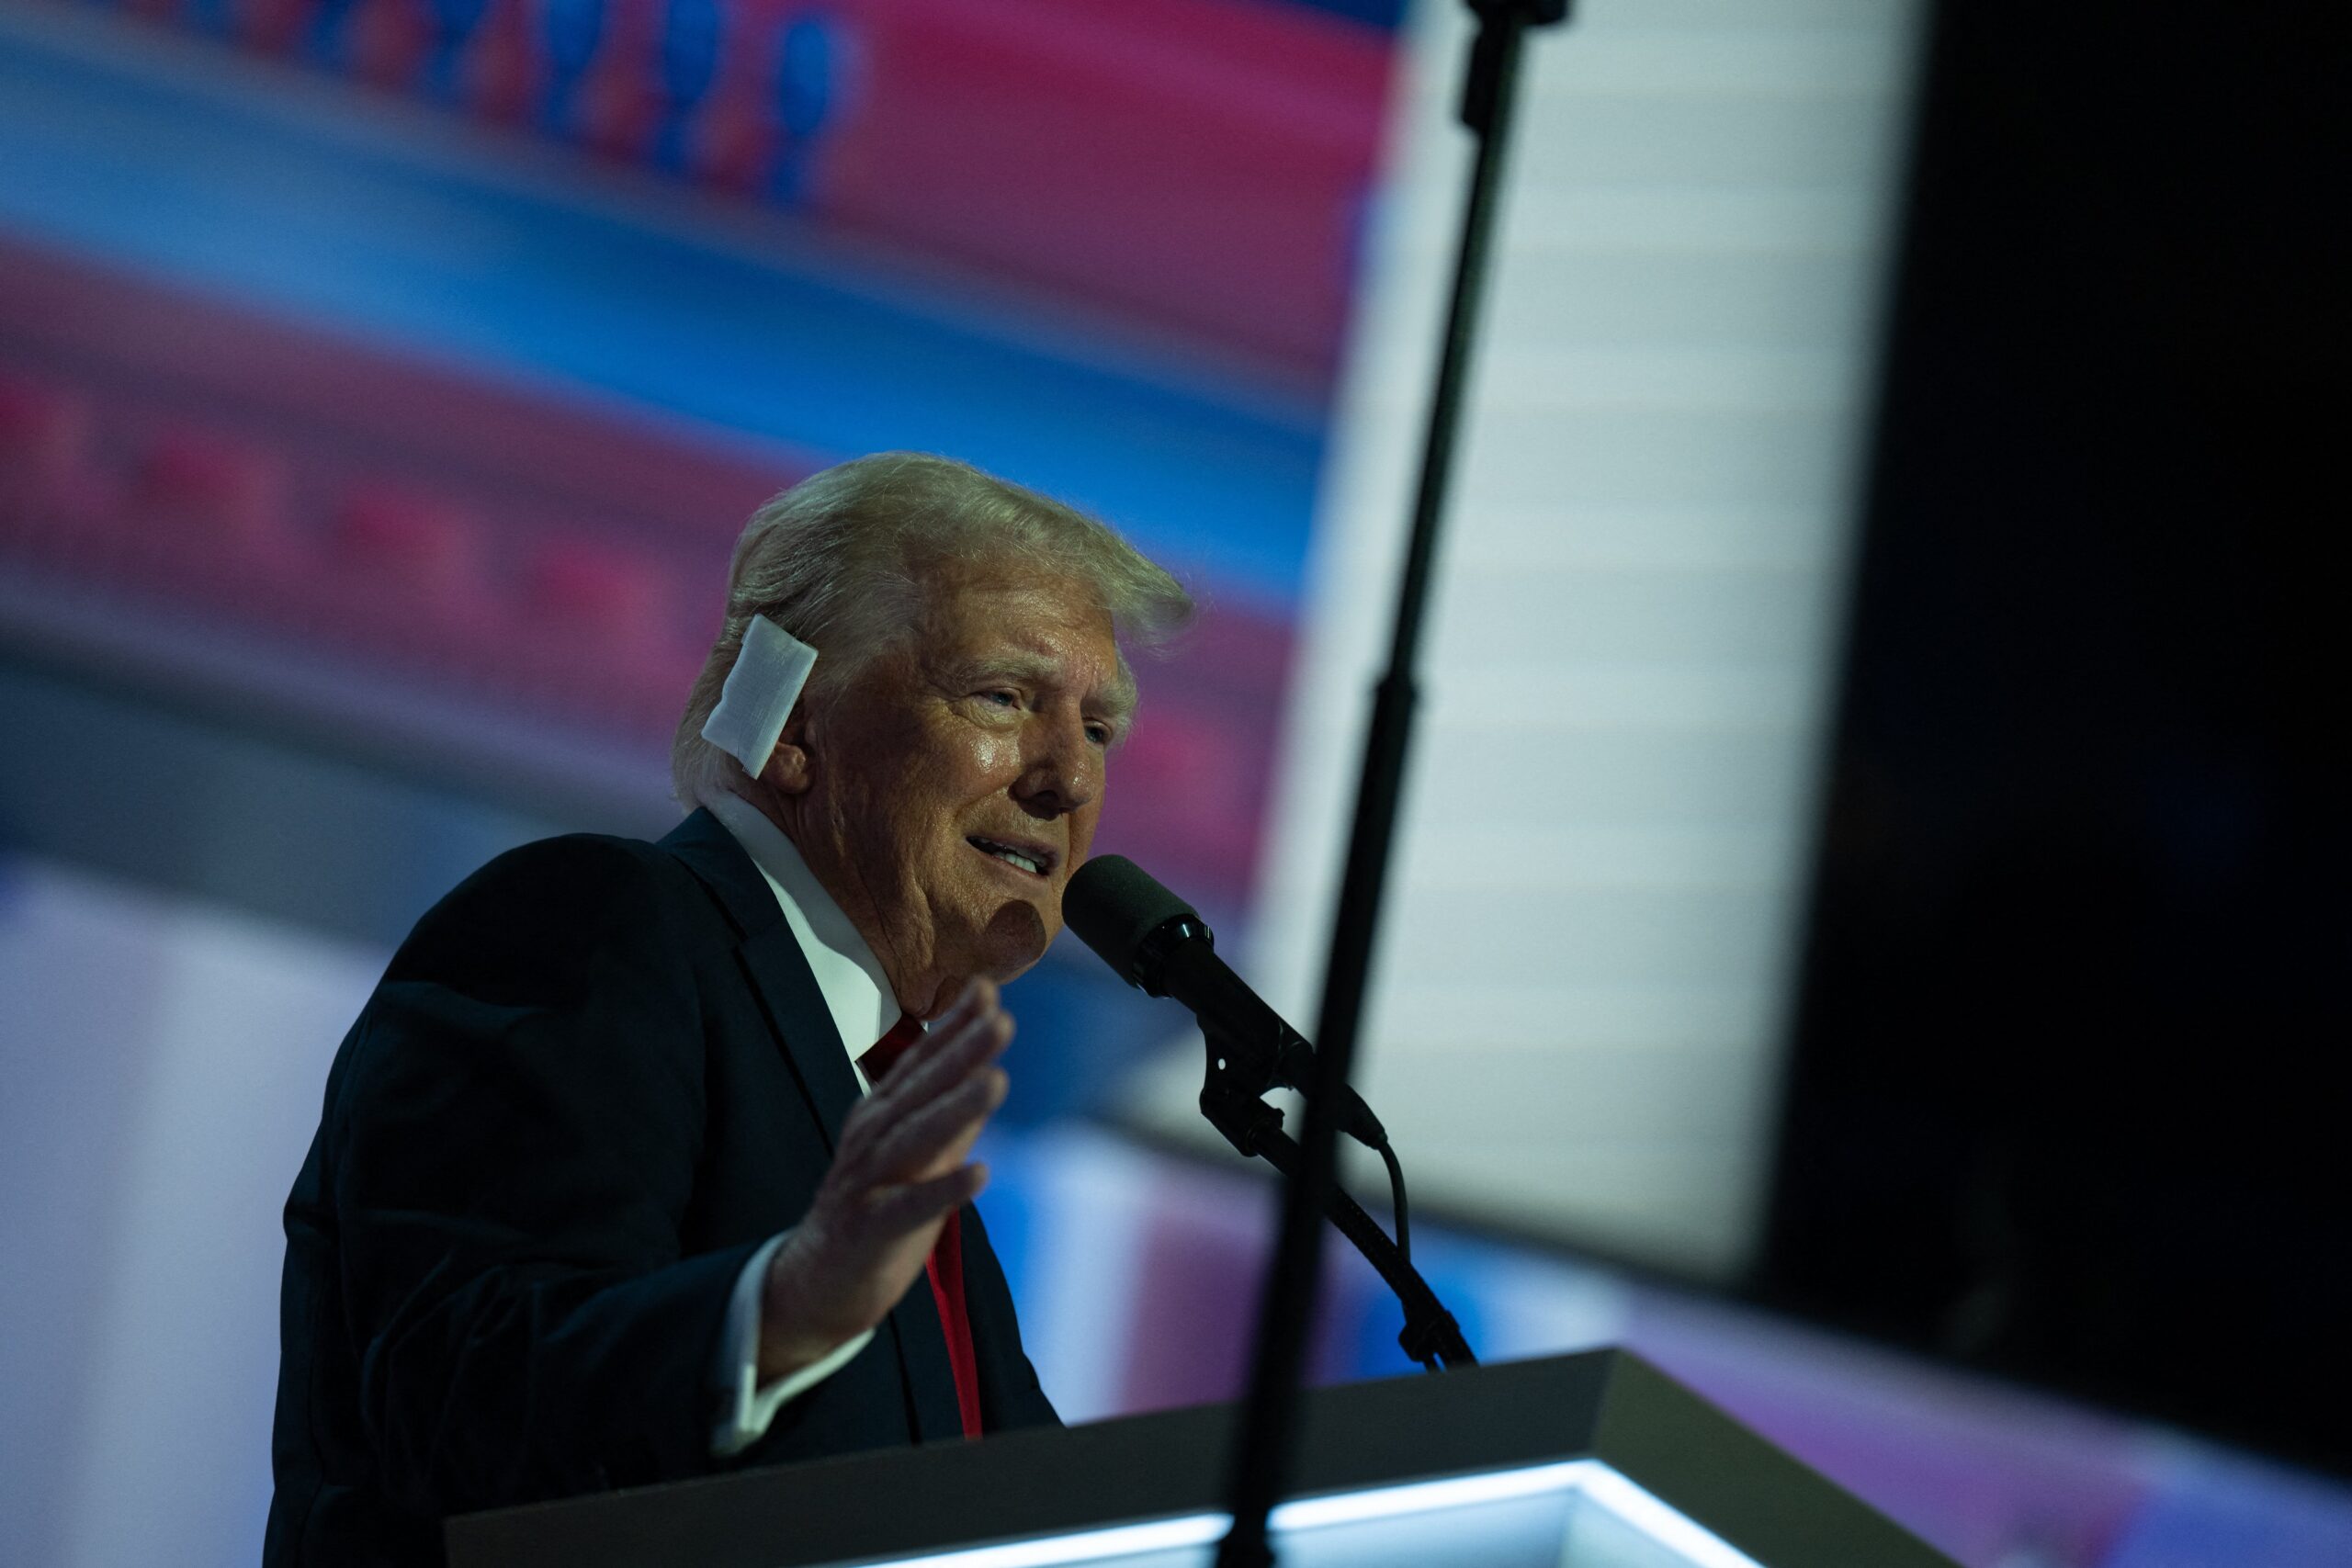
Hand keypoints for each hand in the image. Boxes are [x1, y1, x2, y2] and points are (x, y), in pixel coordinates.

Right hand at [757, 978, 1010, 1380]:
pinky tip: (980, 1173)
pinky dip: (942, 1190)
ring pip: (913, 1139)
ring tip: (997, 1081)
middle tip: (1001, 1021)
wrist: (815, 1284)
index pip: (920, 1063)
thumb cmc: (874, 1212)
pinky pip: (907, 1208)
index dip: (952, 1027)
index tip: (988, 989)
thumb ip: (949, 1117)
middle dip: (960, 1053)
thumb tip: (989, 1069)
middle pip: (919, 1091)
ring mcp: (866, 1183)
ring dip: (955, 1109)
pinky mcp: (869, 1229)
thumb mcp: (914, 1157)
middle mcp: (871, 1140)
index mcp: (881, 1116)